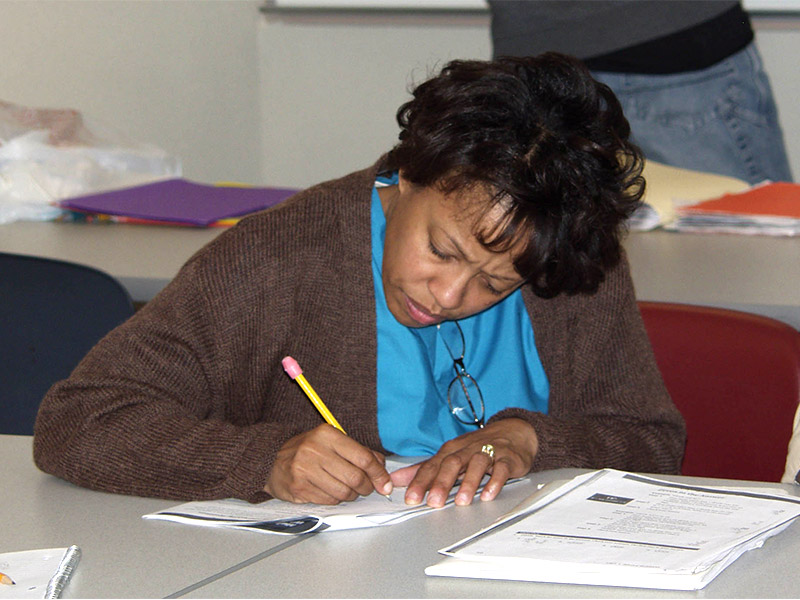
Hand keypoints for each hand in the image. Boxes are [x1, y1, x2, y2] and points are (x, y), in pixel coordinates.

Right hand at [265, 424, 392, 503]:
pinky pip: (329, 501)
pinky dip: (336, 500)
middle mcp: (315, 450)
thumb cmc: (307, 451)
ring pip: (344, 492)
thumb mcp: (332, 443)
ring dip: (351, 496)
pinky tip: (330, 491)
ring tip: (347, 490)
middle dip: (366, 487)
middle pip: (355, 477)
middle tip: (366, 489)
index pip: (363, 457)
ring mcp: (305, 469)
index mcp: (327, 434)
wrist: (271, 461)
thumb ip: (358, 452)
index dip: (378, 474)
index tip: (385, 483)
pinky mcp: (299, 488)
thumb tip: (382, 468)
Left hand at [390, 418, 537, 507]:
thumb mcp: (449, 456)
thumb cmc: (477, 447)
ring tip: (461, 501)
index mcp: (451, 450)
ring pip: (477, 464)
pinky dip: (495, 482)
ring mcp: (488, 452)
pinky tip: (488, 495)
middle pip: (452, 463)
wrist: (512, 433)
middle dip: (441, 483)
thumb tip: (396, 479)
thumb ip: (424, 469)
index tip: (411, 498)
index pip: (432, 465)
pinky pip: (501, 469)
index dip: (420, 481)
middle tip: (434, 502)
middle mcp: (467, 450)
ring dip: (469, 483)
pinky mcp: (507, 459)